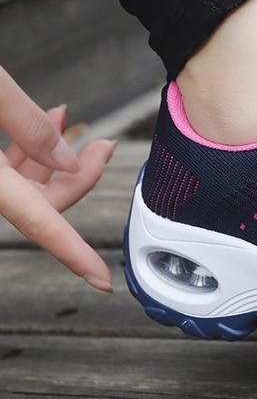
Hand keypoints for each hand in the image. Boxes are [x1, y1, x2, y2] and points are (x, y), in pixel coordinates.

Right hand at [0, 66, 116, 291]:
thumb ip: (26, 125)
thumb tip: (68, 163)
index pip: (37, 223)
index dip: (74, 253)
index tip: (101, 280)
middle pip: (37, 202)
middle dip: (77, 176)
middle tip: (104, 145)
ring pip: (20, 185)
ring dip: (50, 158)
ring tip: (67, 118)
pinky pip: (2, 170)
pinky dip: (24, 149)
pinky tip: (44, 120)